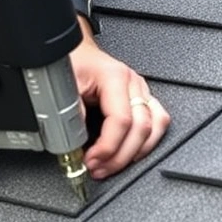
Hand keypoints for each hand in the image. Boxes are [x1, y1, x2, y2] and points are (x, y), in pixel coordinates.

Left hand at [70, 40, 170, 179]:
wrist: (79, 53)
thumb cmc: (73, 64)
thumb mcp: (64, 86)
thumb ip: (72, 114)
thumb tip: (76, 141)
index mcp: (115, 77)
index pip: (121, 120)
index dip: (108, 147)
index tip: (91, 161)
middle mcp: (133, 84)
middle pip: (141, 129)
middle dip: (120, 157)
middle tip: (99, 169)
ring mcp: (142, 91)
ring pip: (156, 128)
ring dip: (136, 153)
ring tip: (113, 166)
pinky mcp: (144, 100)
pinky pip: (158, 124)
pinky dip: (147, 143)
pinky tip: (131, 153)